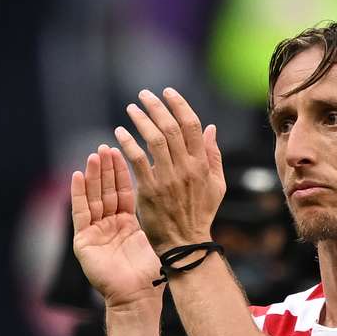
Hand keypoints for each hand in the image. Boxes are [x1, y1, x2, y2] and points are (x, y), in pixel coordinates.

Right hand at [71, 144, 163, 309]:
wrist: (138, 297)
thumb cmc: (151, 273)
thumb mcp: (156, 237)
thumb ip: (158, 215)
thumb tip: (176, 196)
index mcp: (126, 224)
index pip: (122, 191)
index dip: (121, 172)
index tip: (122, 150)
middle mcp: (108, 226)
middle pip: (105, 191)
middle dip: (106, 169)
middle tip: (106, 146)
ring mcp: (95, 232)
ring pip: (92, 198)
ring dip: (92, 176)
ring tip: (93, 155)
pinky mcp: (83, 241)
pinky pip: (80, 213)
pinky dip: (78, 194)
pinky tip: (77, 175)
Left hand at [114, 88, 225, 253]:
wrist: (186, 243)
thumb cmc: (201, 214)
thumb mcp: (217, 185)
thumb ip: (214, 155)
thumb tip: (211, 127)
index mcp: (203, 164)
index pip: (192, 125)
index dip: (179, 105)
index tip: (168, 92)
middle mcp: (187, 168)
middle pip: (171, 128)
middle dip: (157, 107)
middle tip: (144, 95)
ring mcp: (168, 178)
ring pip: (154, 140)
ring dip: (141, 120)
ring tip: (131, 109)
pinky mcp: (150, 190)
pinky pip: (137, 159)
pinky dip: (127, 143)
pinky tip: (119, 132)